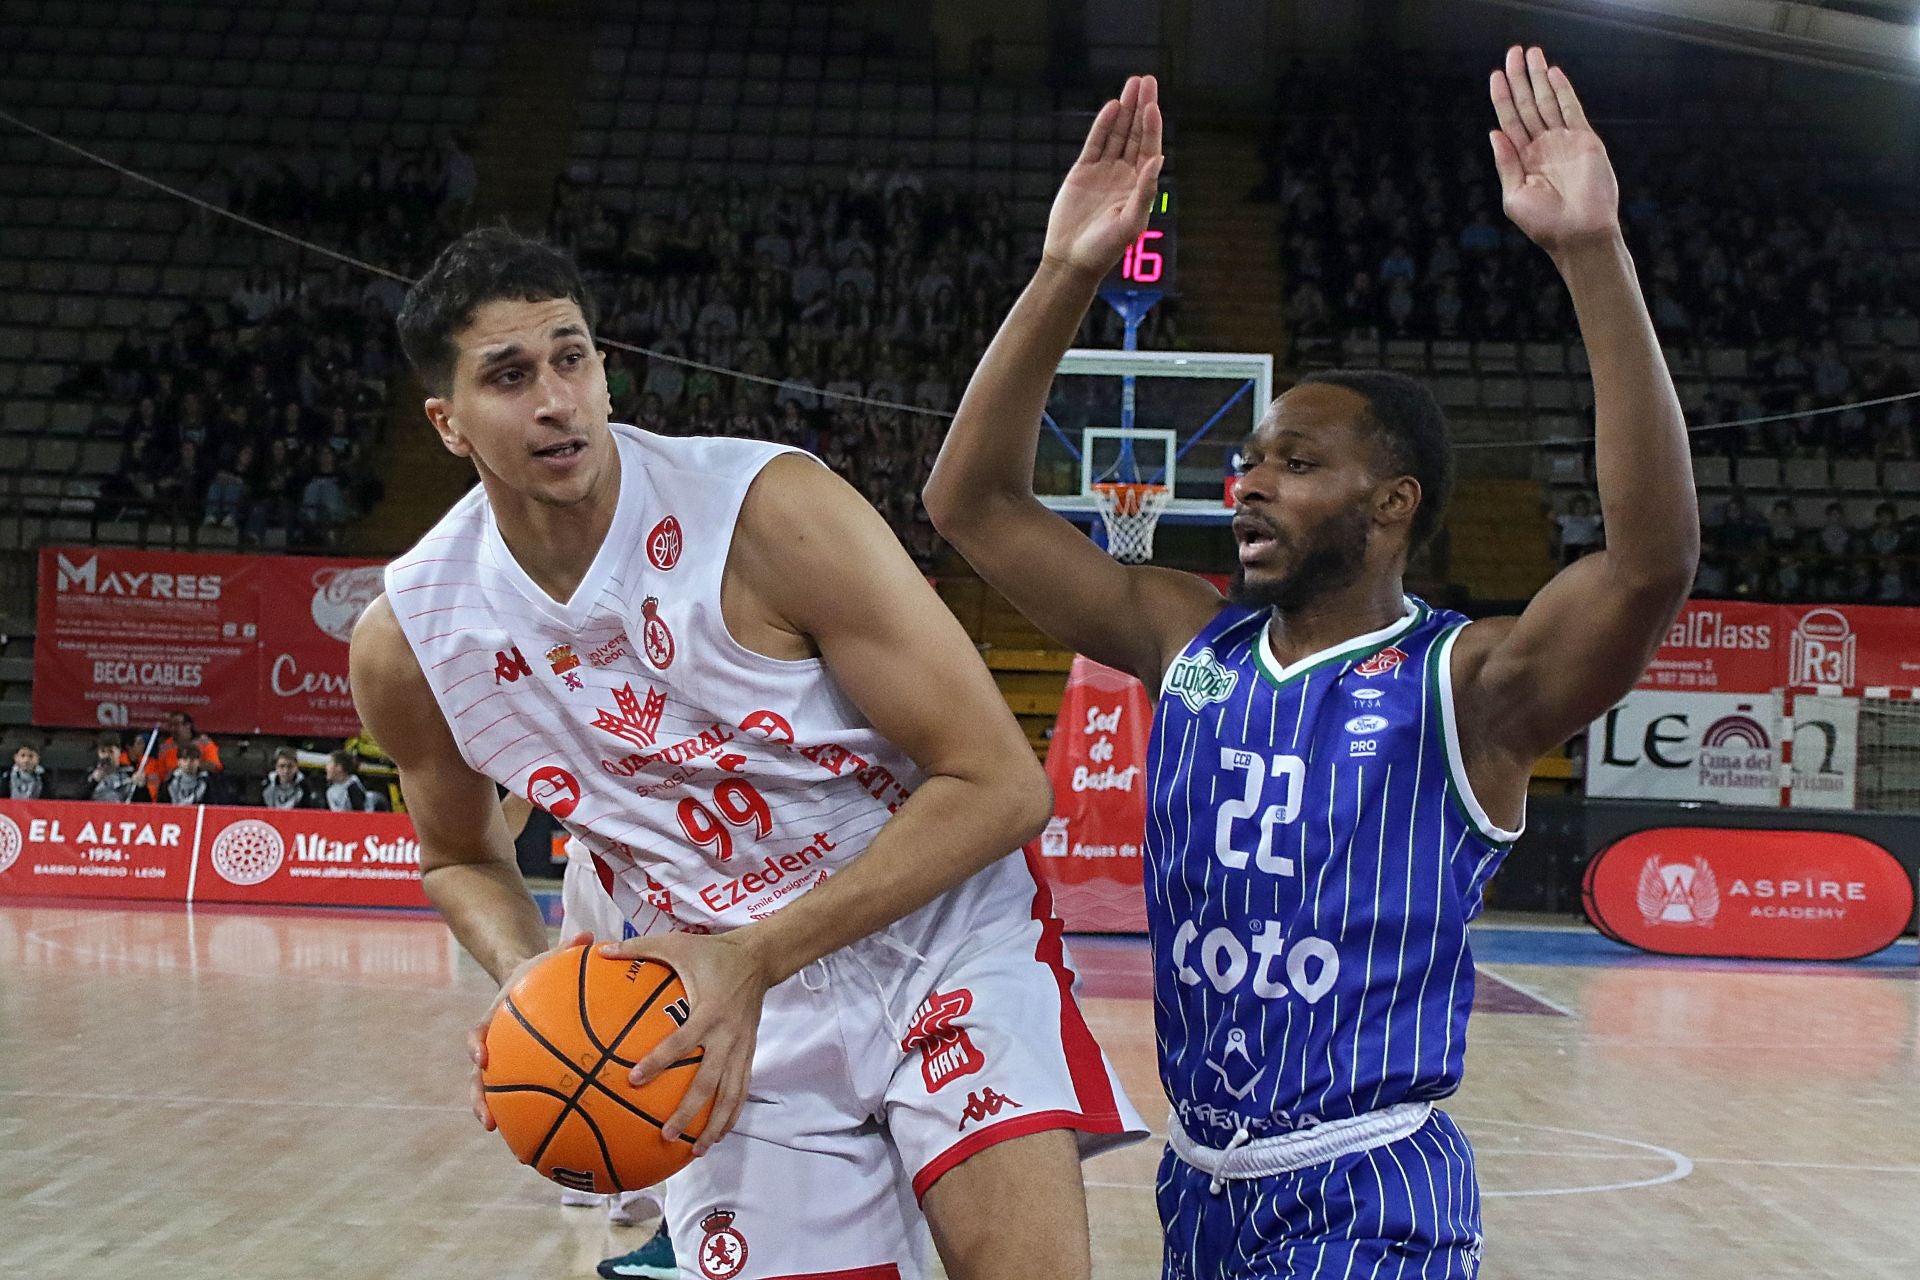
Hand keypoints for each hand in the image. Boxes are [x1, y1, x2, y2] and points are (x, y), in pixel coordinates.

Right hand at [466, 930, 591, 1130]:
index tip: (480, 1058)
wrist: (526, 982)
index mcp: (494, 1019)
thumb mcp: (549, 959)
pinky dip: (531, 1117)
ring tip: (511, 1144)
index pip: (477, 1033)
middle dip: (480, 1099)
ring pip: (494, 1095)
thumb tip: (587, 935)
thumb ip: (566, 950)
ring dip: (498, 1117)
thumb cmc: (539, 974)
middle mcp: (493, 1046)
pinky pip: (522, 1098)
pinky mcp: (518, 1074)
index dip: (476, 1047)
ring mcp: (502, 1063)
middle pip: (478, 1077)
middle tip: (487, 1120)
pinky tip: (551, 1139)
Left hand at [599, 929, 772, 1155]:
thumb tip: (603, 950)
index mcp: (709, 1011)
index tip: (634, 1079)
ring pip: (731, 1094)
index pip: (682, 1042)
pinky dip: (732, 1114)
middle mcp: (727, 1035)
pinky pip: (742, 1089)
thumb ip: (640, 948)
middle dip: (688, 1111)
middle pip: (709, 1081)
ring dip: (715, 1124)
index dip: (659, 1061)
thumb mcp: (677, 944)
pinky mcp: (749, 1053)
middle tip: (665, 1134)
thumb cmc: (713, 952)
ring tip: (697, 1150)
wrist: (759, 958)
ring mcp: (741, 1047)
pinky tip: (719, 1134)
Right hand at [1042, 74, 1164, 277]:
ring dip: (1125, 109)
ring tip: (1132, 84)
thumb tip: (1158, 160)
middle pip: (1136, 134)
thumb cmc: (1105, 248)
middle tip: (1147, 80)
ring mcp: (1104, 171)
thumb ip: (1145, 191)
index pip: (1150, 148)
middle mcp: (1125, 175)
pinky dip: (1103, 125)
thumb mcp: (1131, 223)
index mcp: (1140, 186)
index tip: (1152, 105)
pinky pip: (1096, 142)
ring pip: (1117, 133)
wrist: (1072, 259)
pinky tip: (1112, 106)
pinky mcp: (1083, 171)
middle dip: (1142, 107)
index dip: (1152, 126)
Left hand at [1488, 46, 1619, 256]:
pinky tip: (1553, 73)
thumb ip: (1506, 163)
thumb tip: (1494, 132)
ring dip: (1540, 78)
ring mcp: (1564, 142)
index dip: (1502, 98)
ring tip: (1531, 54)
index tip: (1495, 75)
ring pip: (1548, 102)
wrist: (1578, 234)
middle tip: (1513, 53)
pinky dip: (1563, 91)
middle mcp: (1542, 147)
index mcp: (1523, 160)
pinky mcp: (1585, 141)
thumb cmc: (1544, 224)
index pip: (1510, 121)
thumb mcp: (1514, 195)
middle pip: (1528, 105)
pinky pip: (1572, 109)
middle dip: (1520, 79)